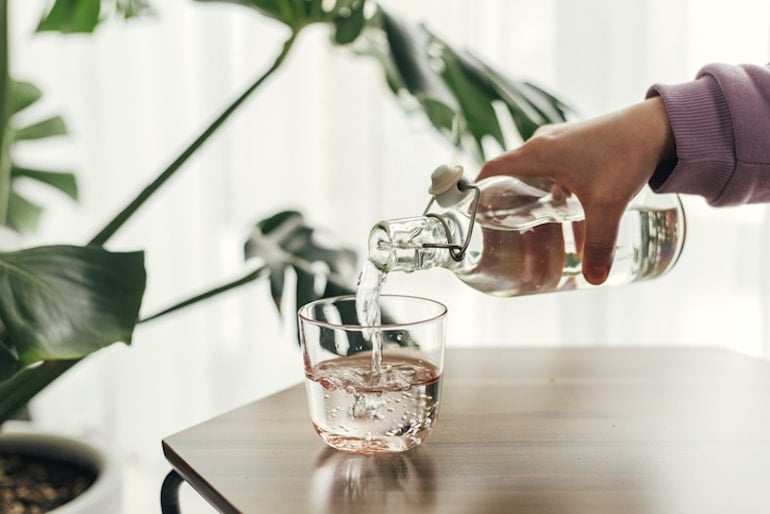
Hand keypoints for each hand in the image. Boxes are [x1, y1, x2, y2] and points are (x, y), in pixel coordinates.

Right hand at [477, 97, 674, 284]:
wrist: (659, 125)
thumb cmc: (626, 155)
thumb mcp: (607, 205)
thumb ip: (599, 243)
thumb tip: (594, 279)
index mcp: (537, 153)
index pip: (491, 169)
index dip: (477, 190)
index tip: (472, 211)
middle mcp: (543, 144)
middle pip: (512, 175)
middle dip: (508, 204)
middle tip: (507, 230)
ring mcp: (561, 143)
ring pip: (535, 174)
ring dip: (533, 199)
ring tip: (538, 226)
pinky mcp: (578, 145)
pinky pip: (554, 170)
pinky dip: (554, 191)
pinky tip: (569, 212)